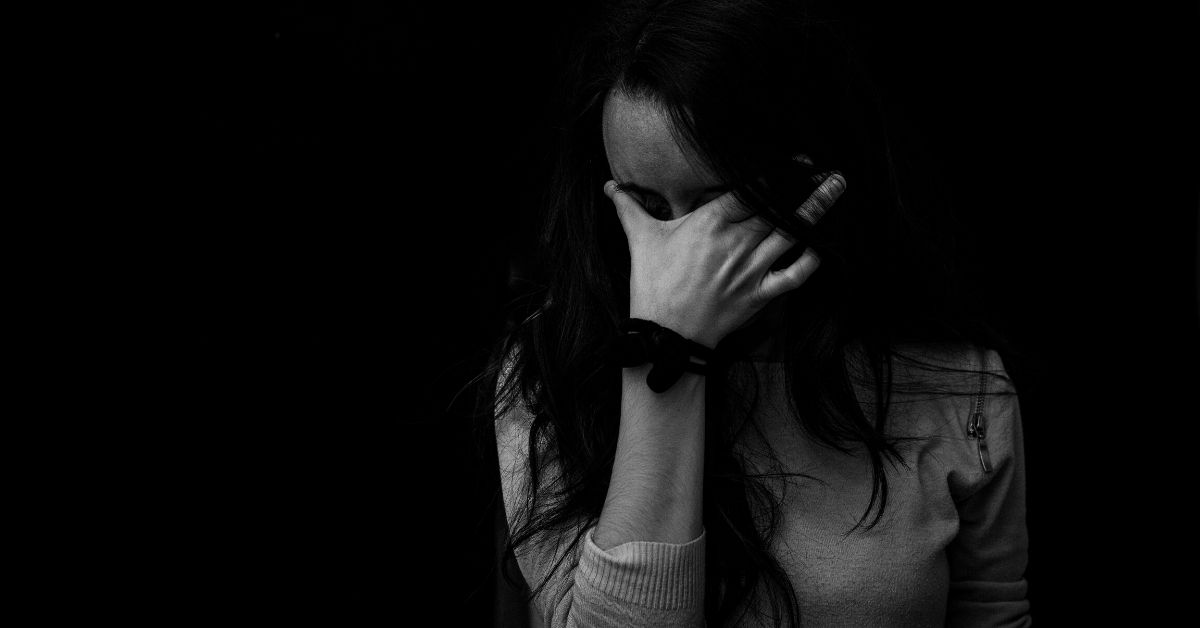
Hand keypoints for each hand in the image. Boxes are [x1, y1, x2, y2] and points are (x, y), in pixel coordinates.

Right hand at [604, 172, 844, 347]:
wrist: (665, 334)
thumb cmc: (652, 284)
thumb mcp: (640, 240)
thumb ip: (629, 208)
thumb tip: (609, 185)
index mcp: (710, 224)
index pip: (750, 190)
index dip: (775, 173)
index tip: (795, 159)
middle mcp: (736, 243)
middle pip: (778, 208)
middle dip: (804, 187)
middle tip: (828, 168)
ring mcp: (750, 270)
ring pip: (792, 234)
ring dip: (817, 210)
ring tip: (836, 188)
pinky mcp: (759, 295)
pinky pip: (793, 276)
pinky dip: (811, 261)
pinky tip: (823, 245)